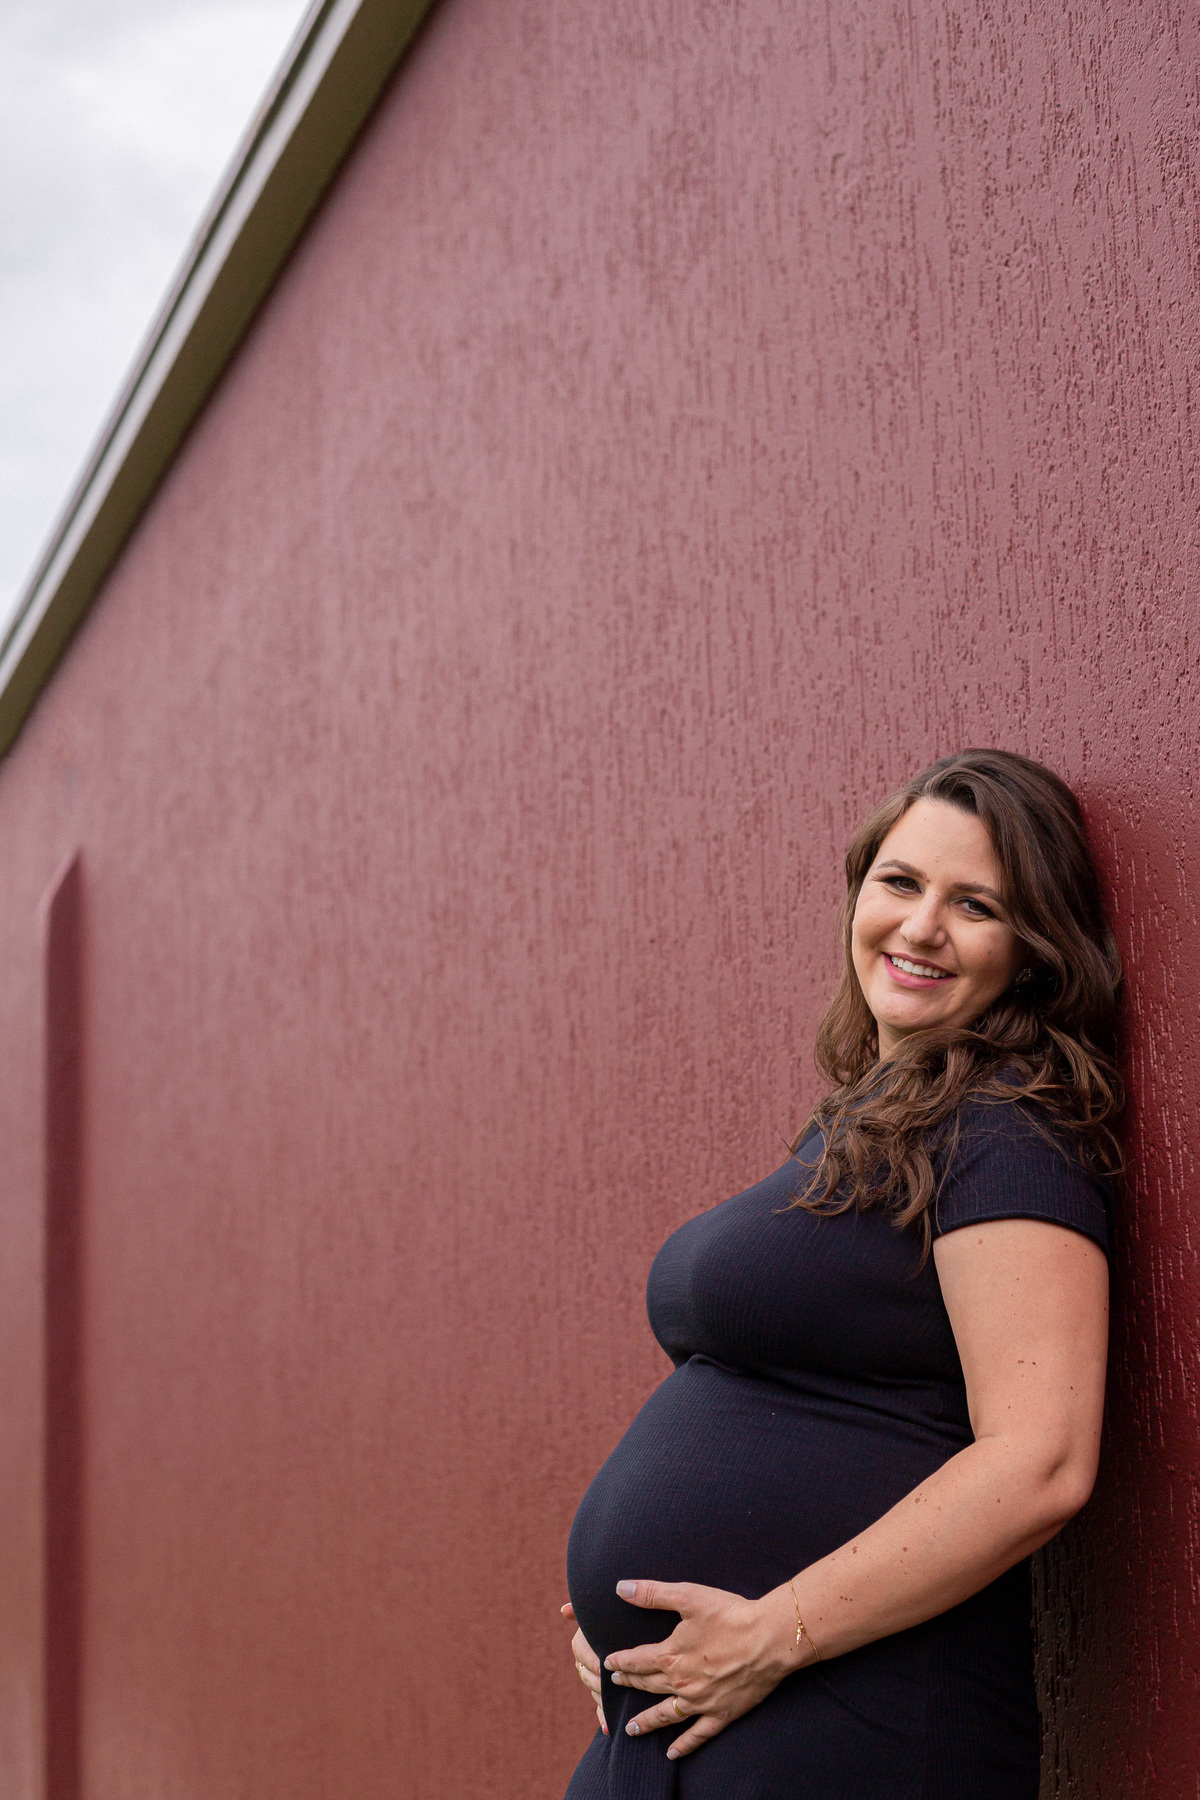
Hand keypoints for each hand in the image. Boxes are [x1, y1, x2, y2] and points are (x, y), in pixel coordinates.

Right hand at [560, 1602, 607, 1735]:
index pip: (581, 1651)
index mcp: (582, 1642)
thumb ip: (583, 1610)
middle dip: (599, 1681)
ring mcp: (594, 1679)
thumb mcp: (604, 1611)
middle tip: (612, 1687)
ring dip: (602, 1699)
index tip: (602, 1665)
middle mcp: (584, 1661)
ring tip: (614, 1705)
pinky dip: (603, 1718)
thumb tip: (564, 1611)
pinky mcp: (603, 1693)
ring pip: (594, 1691)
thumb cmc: (616, 1617)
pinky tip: (609, 1729)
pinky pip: (600, 1708)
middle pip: (587, 1674)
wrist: (630, 1630)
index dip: (591, 1659)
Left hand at [602, 1578, 806, 1760]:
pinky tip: (672, 1753)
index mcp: (670, 1656)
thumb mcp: (688, 1596)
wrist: (768, 1638)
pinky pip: (698, 1735)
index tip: (609, 1663)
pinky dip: (684, 1745)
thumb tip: (620, 1588)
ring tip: (630, 1729)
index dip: (621, 1661)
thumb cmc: (730, 1614)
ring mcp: (701, 1703)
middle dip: (630, 1684)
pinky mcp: (722, 1714)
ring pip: (666, 1716)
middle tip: (616, 1686)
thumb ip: (652, 1593)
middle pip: (648, 1686)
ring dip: (646, 1722)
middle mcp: (681, 1684)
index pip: (637, 1660)